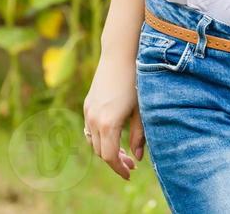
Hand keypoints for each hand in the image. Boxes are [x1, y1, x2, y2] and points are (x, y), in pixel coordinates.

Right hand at [82, 52, 145, 179]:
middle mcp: (94, 119)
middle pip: (100, 151)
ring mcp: (88, 111)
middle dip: (115, 161)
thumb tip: (137, 158)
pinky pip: (90, 129)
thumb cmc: (136, 80)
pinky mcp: (88, 104)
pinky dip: (100, 138)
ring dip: (106, 149)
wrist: (120, 55)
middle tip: (131, 164)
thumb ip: (139, 136)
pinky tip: (113, 136)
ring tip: (123, 152)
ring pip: (93, 141)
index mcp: (108, 124)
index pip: (110, 157)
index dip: (119, 168)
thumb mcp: (141, 110)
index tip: (130, 174)